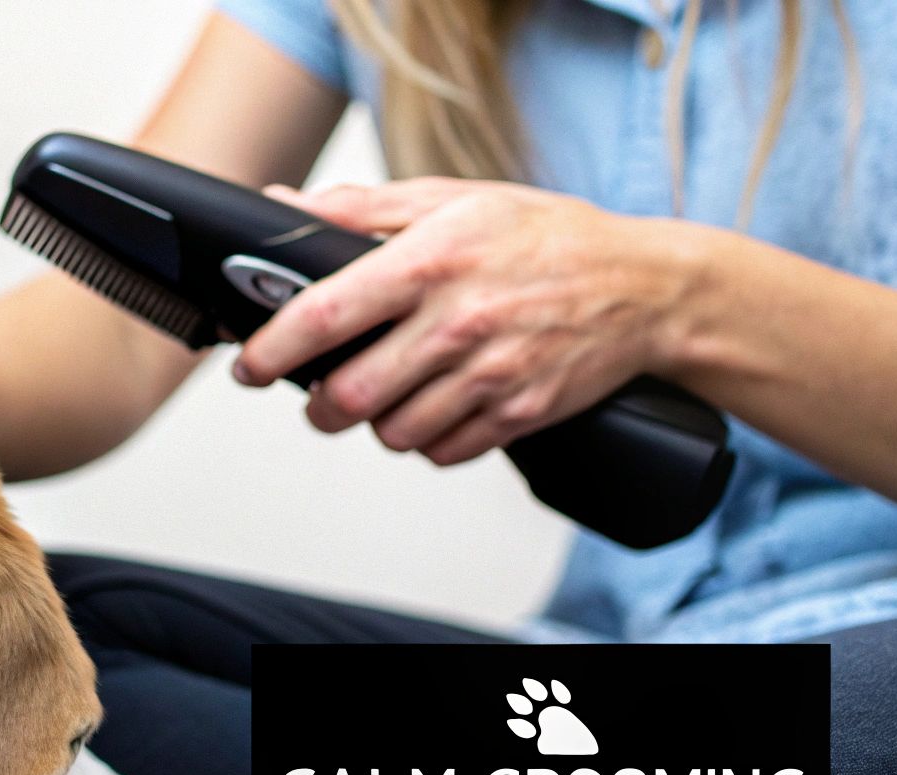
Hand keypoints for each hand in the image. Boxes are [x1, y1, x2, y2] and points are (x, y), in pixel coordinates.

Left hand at [235, 179, 703, 464]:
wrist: (645, 286)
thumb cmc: (543, 236)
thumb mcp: (452, 200)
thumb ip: (360, 210)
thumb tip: (282, 208)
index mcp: (430, 260)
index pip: (324, 314)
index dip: (272, 349)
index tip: (250, 365)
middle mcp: (457, 321)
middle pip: (348, 396)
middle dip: (319, 406)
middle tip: (319, 395)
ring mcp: (490, 375)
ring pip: (392, 432)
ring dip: (376, 422)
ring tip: (387, 395)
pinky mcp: (518, 415)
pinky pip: (442, 452)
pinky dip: (428, 439)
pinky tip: (438, 407)